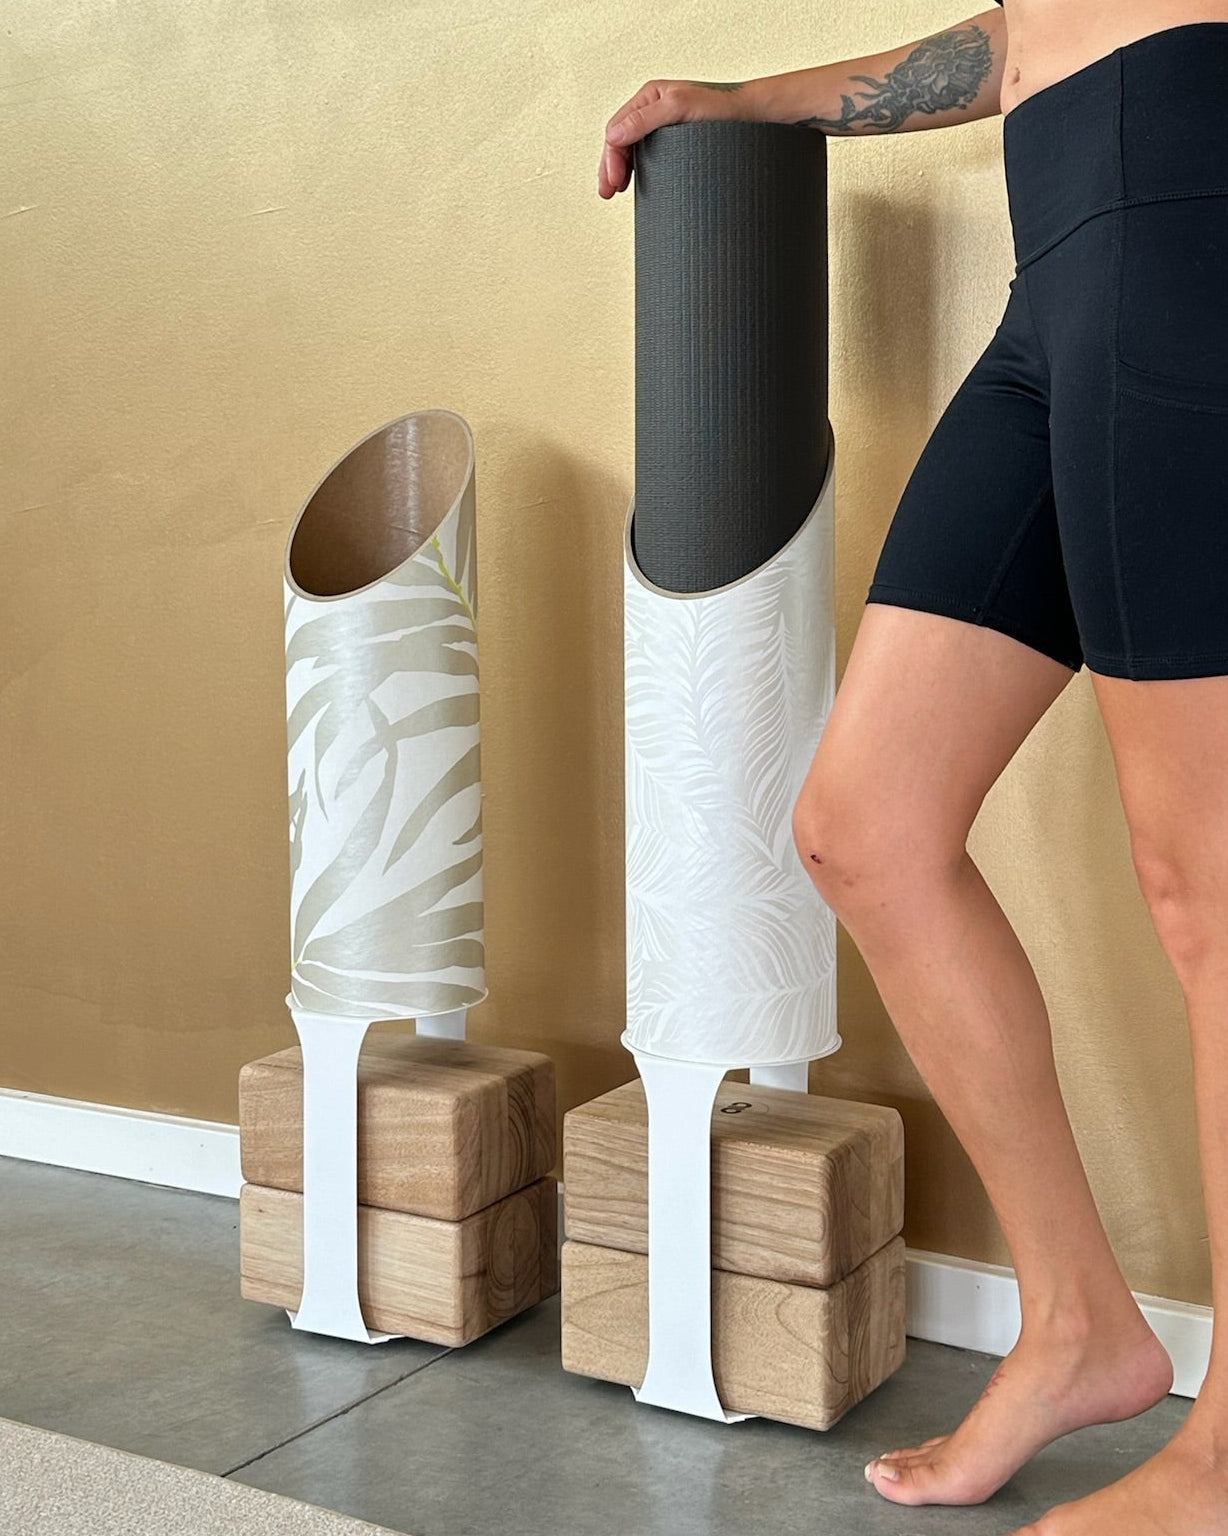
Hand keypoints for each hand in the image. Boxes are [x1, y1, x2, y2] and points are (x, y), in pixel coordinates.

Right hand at [598, 77, 764, 198]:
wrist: (753, 117)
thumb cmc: (723, 108)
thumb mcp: (679, 109)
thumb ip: (644, 119)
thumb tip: (613, 137)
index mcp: (650, 96)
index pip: (617, 129)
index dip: (610, 157)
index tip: (613, 183)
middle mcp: (654, 109)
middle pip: (620, 140)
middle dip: (610, 167)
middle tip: (607, 193)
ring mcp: (664, 127)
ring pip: (632, 149)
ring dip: (620, 169)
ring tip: (616, 190)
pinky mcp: (677, 142)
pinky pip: (648, 155)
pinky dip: (637, 170)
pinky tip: (635, 182)